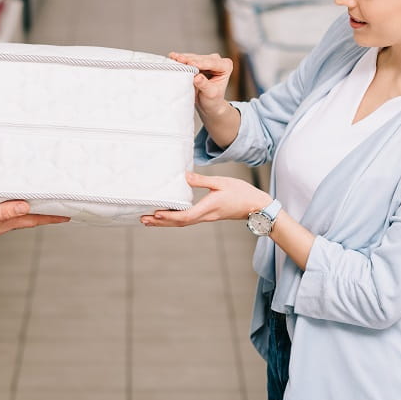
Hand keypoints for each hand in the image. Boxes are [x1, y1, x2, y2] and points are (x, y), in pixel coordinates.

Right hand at [0, 201, 69, 246]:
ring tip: (41, 204)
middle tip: (60, 209)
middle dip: (44, 214)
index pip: (32, 220)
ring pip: (16, 215)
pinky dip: (13, 207)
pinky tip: (11, 202)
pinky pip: (4, 211)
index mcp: (2, 224)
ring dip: (30, 211)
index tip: (67, 215)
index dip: (50, 217)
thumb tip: (25, 207)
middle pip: (28, 218)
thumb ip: (2, 212)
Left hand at [140, 172, 269, 227]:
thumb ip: (202, 180)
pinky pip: (188, 219)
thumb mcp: (221, 182)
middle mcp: (205, 216)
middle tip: (143, 220)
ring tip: (149, 220)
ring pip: (182, 222)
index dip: (170, 216)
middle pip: (180, 222)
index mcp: (208, 208)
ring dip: (165, 222)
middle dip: (161, 222)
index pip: (185, 216)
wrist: (257, 207)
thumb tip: (184, 176)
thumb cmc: (242, 193)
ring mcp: (206, 217)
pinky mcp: (208, 215)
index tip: (156, 213)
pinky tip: (167, 215)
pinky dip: (175, 218)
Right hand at [168, 51, 233, 113]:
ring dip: (182, 58)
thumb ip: (205, 85)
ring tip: (173, 57)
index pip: (211, 63)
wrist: (208, 103)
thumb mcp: (211, 94)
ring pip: (193, 57)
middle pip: (201, 59)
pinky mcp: (198, 61)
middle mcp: (218, 60)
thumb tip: (197, 77)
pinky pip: (188, 59)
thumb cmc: (213, 100)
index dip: (200, 63)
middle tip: (177, 58)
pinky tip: (173, 58)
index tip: (190, 63)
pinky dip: (181, 60)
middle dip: (188, 59)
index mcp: (226, 66)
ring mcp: (207, 59)